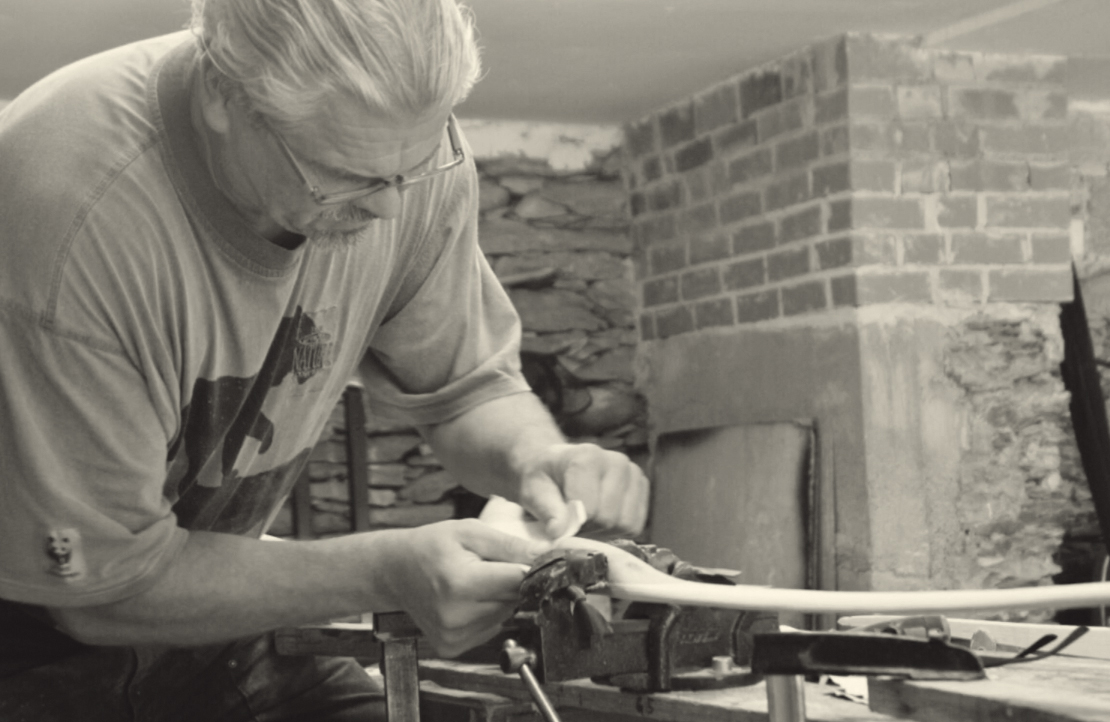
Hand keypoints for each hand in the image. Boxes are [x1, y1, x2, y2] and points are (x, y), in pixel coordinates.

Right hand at [374, 519, 548, 656]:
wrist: (394, 570)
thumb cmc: (431, 546)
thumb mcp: (471, 532)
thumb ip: (512, 545)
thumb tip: (552, 554)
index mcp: (460, 583)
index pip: (518, 582)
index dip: (532, 570)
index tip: (536, 561)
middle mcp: (455, 616)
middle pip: (514, 601)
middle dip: (512, 582)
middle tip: (491, 566)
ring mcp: (452, 636)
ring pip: (505, 616)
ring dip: (500, 599)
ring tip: (475, 581)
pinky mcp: (452, 648)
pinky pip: (491, 629)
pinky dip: (487, 614)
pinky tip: (468, 599)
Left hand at [517, 442, 648, 540]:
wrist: (558, 466)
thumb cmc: (544, 478)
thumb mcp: (533, 491)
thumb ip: (546, 510)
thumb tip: (559, 532)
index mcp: (588, 457)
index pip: (590, 509)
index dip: (573, 526)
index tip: (559, 524)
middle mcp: (617, 461)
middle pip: (610, 518)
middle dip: (589, 529)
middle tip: (573, 525)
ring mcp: (633, 473)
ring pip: (626, 523)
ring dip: (604, 532)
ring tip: (587, 522)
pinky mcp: (642, 487)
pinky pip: (636, 524)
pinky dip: (617, 530)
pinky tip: (601, 520)